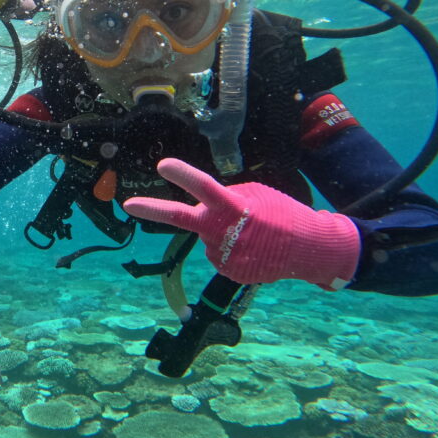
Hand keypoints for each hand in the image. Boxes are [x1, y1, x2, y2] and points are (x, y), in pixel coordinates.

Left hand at [122, 158, 359, 288]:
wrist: (309, 249)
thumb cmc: (282, 214)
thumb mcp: (256, 195)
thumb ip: (226, 197)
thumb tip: (204, 203)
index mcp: (233, 207)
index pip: (204, 187)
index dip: (183, 175)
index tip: (163, 165)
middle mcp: (222, 232)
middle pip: (181, 218)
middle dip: (152, 210)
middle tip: (129, 204)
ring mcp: (224, 255)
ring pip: (208, 237)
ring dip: (221, 233)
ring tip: (250, 235)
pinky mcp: (228, 272)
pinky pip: (219, 254)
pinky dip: (230, 249)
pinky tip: (251, 249)